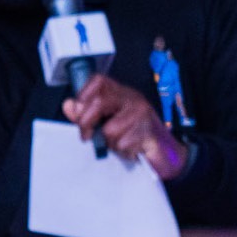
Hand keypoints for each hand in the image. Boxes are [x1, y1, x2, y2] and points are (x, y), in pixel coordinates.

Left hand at [62, 74, 187, 179]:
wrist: (168, 155)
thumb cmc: (136, 138)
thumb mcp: (109, 124)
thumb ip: (87, 115)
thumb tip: (69, 105)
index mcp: (121, 94)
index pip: (98, 81)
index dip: (83, 95)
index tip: (77, 114)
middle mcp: (132, 99)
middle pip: (99, 103)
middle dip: (86, 123)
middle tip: (86, 136)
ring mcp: (142, 114)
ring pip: (109, 129)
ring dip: (110, 144)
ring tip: (121, 144)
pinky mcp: (148, 132)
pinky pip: (122, 144)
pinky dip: (123, 152)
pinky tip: (132, 150)